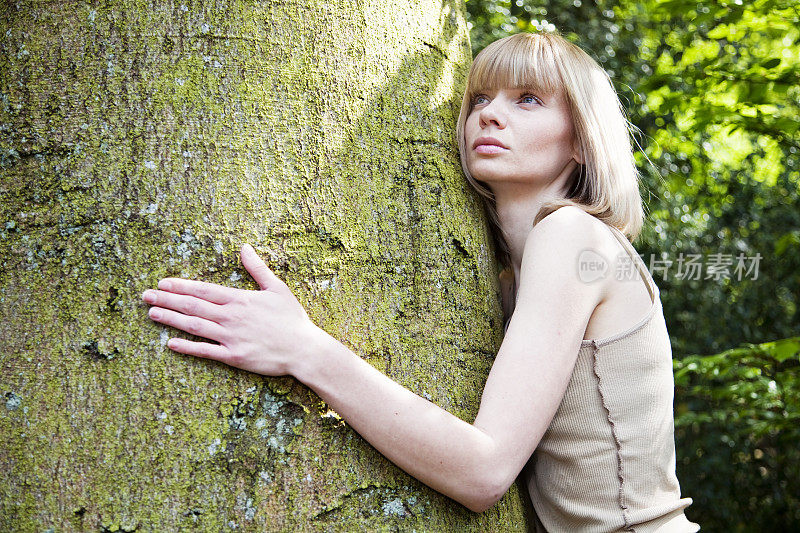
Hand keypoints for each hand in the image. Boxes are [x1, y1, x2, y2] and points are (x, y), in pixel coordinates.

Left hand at [142, 244, 322, 375]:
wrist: (304, 349)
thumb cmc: (292, 319)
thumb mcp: (277, 288)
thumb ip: (258, 268)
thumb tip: (245, 247)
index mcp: (240, 299)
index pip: (204, 290)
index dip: (181, 286)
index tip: (162, 282)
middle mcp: (231, 317)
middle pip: (193, 306)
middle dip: (167, 299)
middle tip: (145, 295)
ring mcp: (231, 337)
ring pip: (194, 326)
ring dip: (170, 319)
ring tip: (151, 313)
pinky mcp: (234, 356)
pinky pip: (205, 351)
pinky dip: (187, 347)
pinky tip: (170, 343)